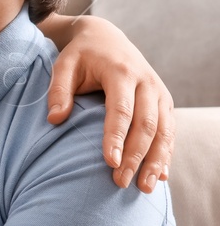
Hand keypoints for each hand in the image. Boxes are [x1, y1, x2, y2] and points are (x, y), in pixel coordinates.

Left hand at [47, 15, 174, 192]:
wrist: (106, 37)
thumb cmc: (80, 55)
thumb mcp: (63, 65)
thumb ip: (58, 90)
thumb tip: (54, 120)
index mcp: (121, 72)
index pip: (121, 109)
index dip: (117, 137)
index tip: (110, 162)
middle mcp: (147, 83)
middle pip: (146, 124)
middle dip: (136, 156)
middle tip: (121, 182)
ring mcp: (159, 93)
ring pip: (164, 131)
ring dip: (156, 161)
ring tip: (144, 187)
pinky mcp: (165, 102)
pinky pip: (170, 131)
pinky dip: (166, 154)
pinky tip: (160, 175)